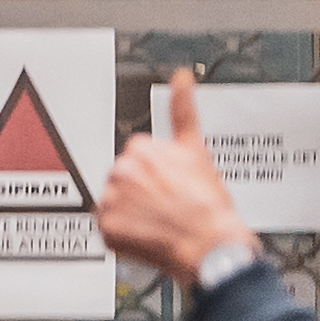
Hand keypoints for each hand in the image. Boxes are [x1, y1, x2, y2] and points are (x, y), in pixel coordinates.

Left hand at [98, 67, 259, 285]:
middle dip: (139, 192)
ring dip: (130, 213)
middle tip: (165, 207)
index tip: (168, 186)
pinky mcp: (108, 226)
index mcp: (142, 148)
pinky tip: (146, 236)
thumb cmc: (208, 204)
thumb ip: (183, 108)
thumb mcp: (197, 150)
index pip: (136, 158)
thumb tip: (182, 76)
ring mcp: (114, 198)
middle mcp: (123, 170)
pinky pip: (108, 230)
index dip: (153, 175)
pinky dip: (123, 236)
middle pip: (122, 180)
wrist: (211, 244)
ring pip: (113, 204)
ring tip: (158, 223)